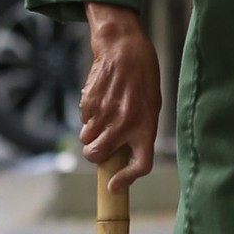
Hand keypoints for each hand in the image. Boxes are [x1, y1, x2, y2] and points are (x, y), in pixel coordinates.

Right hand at [80, 2, 159, 188]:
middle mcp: (125, 124)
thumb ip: (139, 130)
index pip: (141, 165)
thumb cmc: (142, 77)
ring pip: (86, 140)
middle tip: (101, 145)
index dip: (127, 180)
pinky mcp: (89, 103)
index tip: (115, 186)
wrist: (124, 47)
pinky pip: (82, 121)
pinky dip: (88, 117)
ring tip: (103, 116)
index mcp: (147, 126)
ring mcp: (104, 114)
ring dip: (90, 135)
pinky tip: (100, 100)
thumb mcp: (151, 105)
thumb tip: (123, 155)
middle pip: (97, 156)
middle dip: (95, 154)